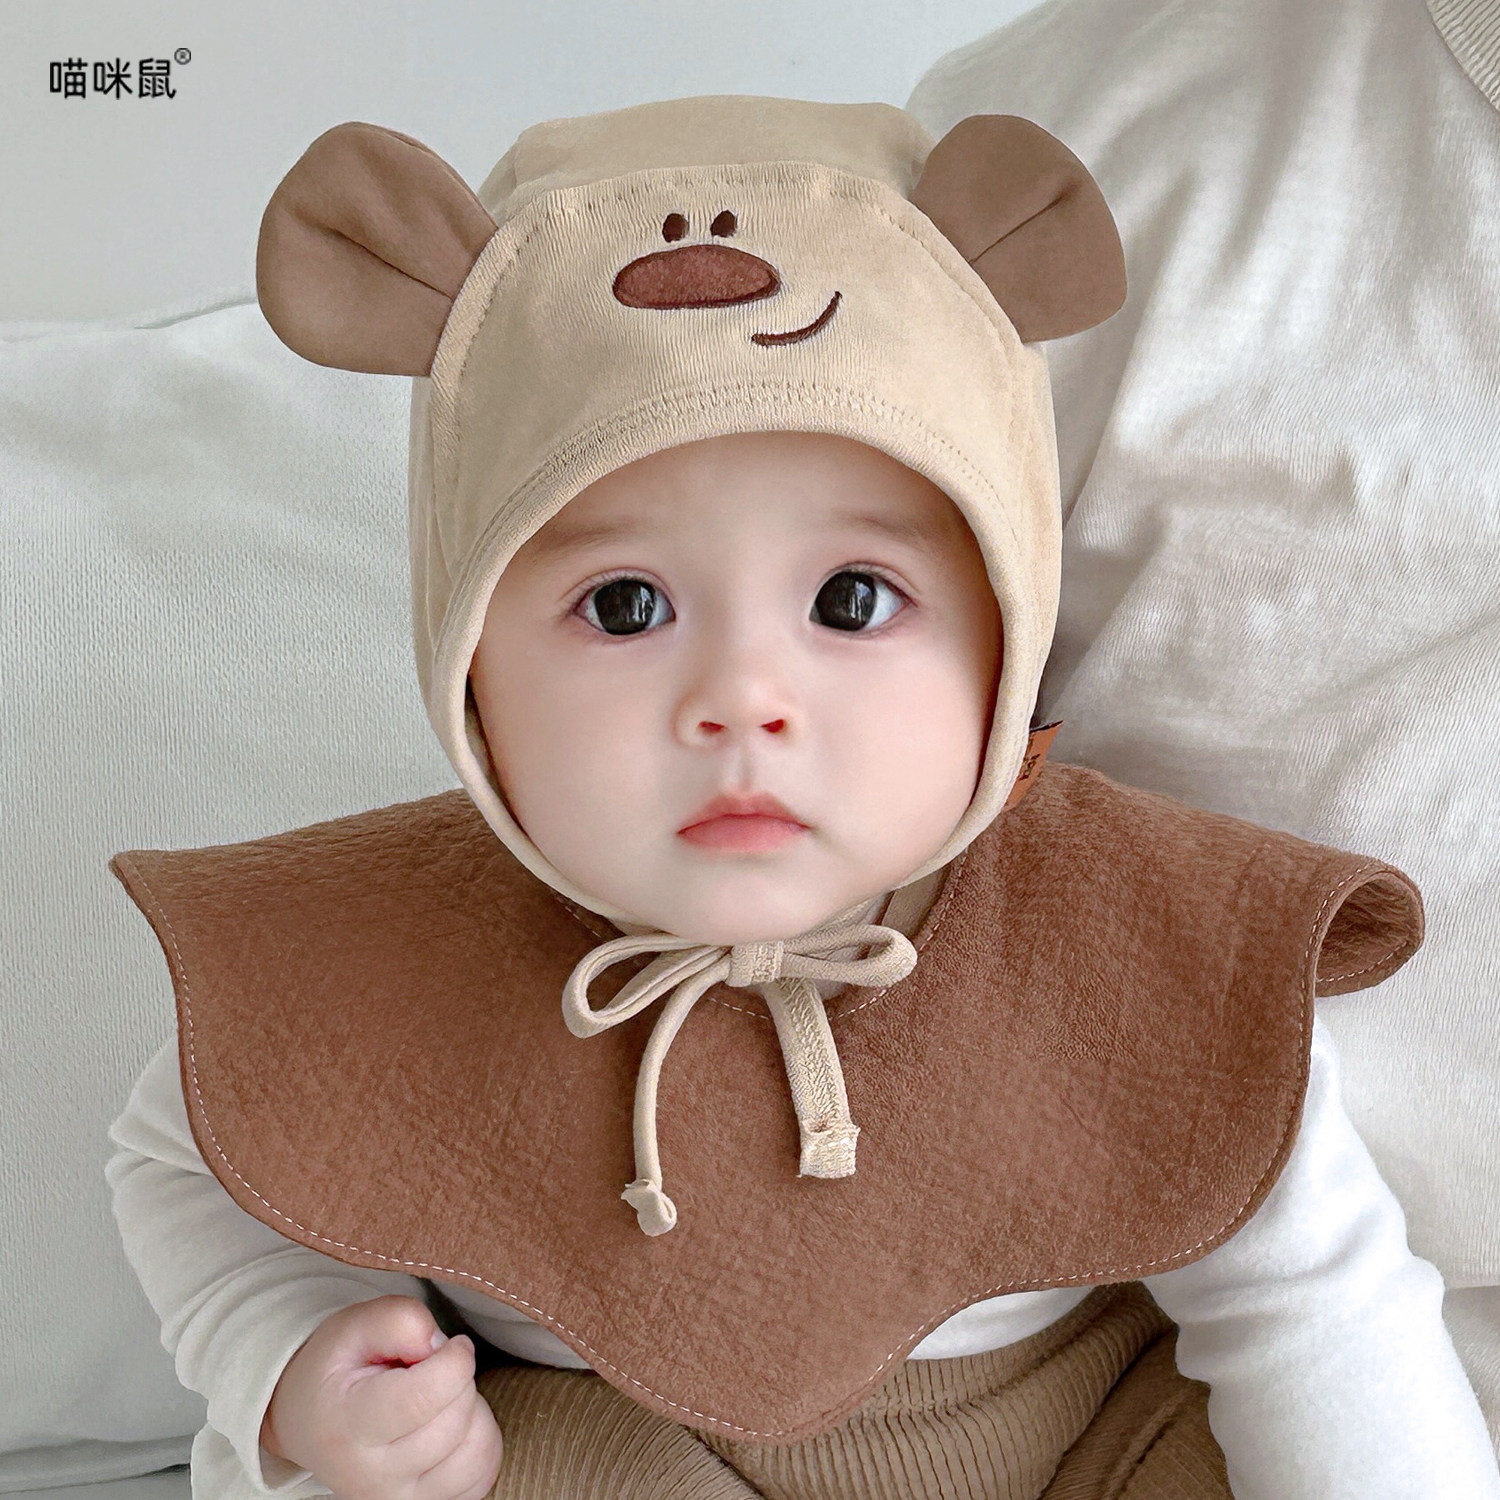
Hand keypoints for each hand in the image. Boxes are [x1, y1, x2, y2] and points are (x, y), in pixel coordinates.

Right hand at [259, 1293, 503, 1499]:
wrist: (310, 1423)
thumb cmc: (337, 1369)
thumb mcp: (354, 1325)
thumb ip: (398, 1320)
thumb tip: (439, 1345)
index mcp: (349, 1426)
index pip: (425, 1396)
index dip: (453, 1358)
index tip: (445, 1344)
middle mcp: (372, 1478)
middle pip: (456, 1418)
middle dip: (458, 1378)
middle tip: (429, 1371)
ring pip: (479, 1448)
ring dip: (472, 1410)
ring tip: (438, 1399)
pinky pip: (484, 1474)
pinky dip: (479, 1441)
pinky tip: (450, 1426)